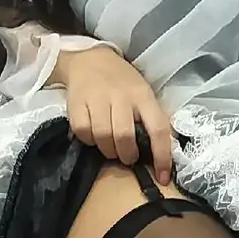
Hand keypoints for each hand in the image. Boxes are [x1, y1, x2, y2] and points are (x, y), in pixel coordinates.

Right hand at [53, 45, 174, 182]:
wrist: (89, 60)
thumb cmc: (122, 82)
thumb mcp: (143, 94)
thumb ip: (151, 119)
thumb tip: (161, 154)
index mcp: (143, 95)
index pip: (158, 129)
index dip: (162, 157)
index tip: (163, 177)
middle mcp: (121, 96)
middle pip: (125, 136)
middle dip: (128, 155)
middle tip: (128, 158)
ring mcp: (97, 98)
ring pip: (103, 136)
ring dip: (108, 151)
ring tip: (111, 149)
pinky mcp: (76, 102)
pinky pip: (83, 131)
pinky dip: (88, 141)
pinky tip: (93, 137)